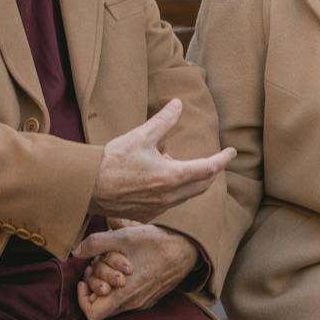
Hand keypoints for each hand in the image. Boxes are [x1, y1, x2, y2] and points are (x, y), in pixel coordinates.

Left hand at [74, 220, 198, 319]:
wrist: (189, 249)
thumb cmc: (157, 243)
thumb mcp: (124, 237)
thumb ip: (97, 243)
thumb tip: (76, 251)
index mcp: (125, 294)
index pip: (93, 314)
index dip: (83, 299)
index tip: (84, 280)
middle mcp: (133, 303)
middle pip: (101, 304)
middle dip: (94, 283)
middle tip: (95, 264)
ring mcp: (143, 302)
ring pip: (114, 299)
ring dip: (106, 281)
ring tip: (108, 260)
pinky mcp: (150, 297)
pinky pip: (127, 296)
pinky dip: (120, 283)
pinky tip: (124, 262)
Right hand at [92, 98, 234, 222]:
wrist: (87, 187)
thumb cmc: (113, 161)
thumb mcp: (140, 136)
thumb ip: (163, 121)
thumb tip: (177, 105)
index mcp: (172, 176)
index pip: (208, 169)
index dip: (222, 160)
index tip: (232, 153)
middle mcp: (169, 196)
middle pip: (201, 185)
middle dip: (210, 172)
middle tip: (213, 160)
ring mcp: (158, 208)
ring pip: (185, 195)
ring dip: (188, 180)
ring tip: (171, 161)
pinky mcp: (146, 215)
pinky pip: (169, 203)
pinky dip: (173, 190)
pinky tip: (157, 178)